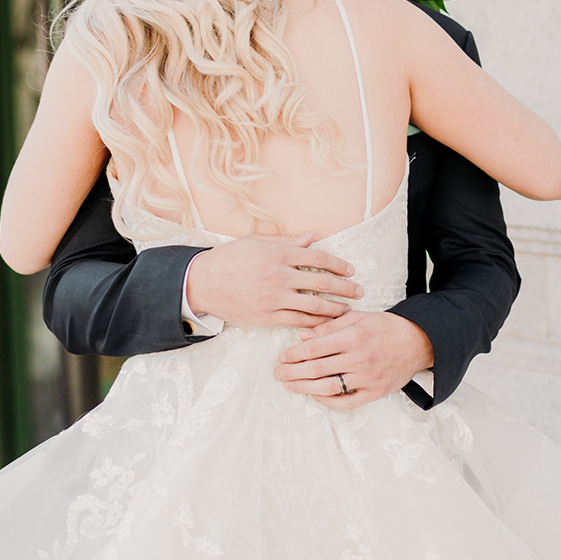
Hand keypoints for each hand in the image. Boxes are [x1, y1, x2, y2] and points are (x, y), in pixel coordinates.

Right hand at [183, 233, 362, 327]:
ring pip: (314, 305)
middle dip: (345, 288)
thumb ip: (286, 241)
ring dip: (335, 309)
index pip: (317, 259)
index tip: (350, 270)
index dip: (338, 264)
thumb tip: (313, 237)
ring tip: (346, 310)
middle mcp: (278, 276)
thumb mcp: (255, 242)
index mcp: (277, 254)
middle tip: (359, 291)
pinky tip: (324, 322)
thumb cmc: (227, 259)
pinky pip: (298, 321)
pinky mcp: (266, 316)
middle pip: (322, 283)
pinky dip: (314, 322)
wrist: (201, 283)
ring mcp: (273, 298)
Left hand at [275, 310, 433, 410]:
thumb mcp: (357, 318)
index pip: (314, 348)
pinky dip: (327, 402)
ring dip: (304, 388)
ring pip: (328, 388)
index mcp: (354, 337)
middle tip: (278, 373)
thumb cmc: (386, 327)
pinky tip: (315, 395)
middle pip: (317, 369)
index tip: (282, 356)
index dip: (294, 354)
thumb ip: (329, 326)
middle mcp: (360, 359)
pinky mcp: (376, 392)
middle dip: (292, 372)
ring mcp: (368, 378)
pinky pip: (347, 403)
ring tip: (290, 385)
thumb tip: (302, 336)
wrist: (419, 342)